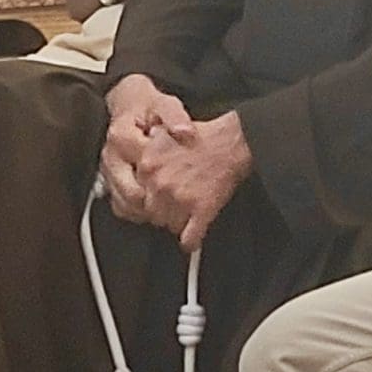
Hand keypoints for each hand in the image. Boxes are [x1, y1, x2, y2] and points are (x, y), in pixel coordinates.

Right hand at [100, 74, 193, 225]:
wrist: (129, 105)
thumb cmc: (149, 107)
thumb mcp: (166, 104)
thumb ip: (175, 117)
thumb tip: (185, 132)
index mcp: (122, 137)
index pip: (143, 169)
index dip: (166, 182)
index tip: (186, 188)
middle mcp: (110, 156)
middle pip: (131, 194)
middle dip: (157, 205)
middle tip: (180, 207)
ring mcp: (107, 171)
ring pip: (123, 204)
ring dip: (147, 211)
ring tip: (170, 210)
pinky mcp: (108, 181)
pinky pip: (120, 206)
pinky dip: (137, 211)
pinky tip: (155, 208)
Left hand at [134, 111, 251, 250]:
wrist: (235, 141)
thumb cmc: (206, 137)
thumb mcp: (166, 131)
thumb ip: (148, 144)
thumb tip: (139, 147)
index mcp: (148, 163)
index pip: (136, 193)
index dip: (149, 196)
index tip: (156, 198)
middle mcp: (160, 182)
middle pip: (151, 213)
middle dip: (163, 211)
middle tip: (175, 206)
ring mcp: (180, 198)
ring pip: (169, 226)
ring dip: (178, 223)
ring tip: (187, 215)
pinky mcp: (202, 209)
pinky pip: (190, 237)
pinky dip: (191, 241)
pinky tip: (193, 240)